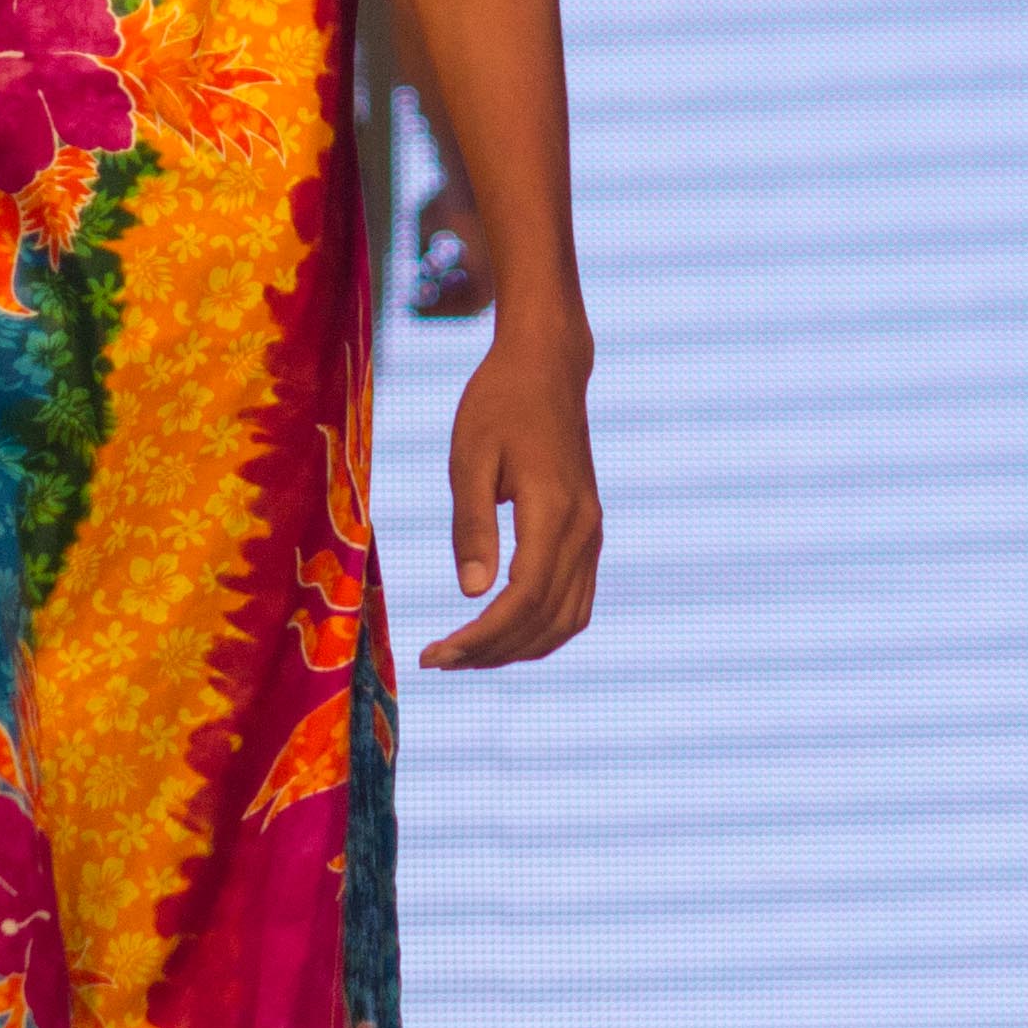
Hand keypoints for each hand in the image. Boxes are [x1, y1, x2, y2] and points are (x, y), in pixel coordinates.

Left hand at [420, 330, 599, 670]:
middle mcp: (583, 531)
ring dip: (518, 649)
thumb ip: (472, 526)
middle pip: (545, 620)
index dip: (480, 637)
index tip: (435, 655)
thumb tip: (471, 593)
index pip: (521, 599)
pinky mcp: (588, 533)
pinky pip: (576, 602)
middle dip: (491, 652)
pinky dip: (542, 630)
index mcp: (553, 512)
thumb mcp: (469, 458)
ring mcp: (592, 534)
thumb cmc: (498, 404)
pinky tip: (502, 633)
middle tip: (438, 661)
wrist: (547, 367)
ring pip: (567, 620)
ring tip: (466, 655)